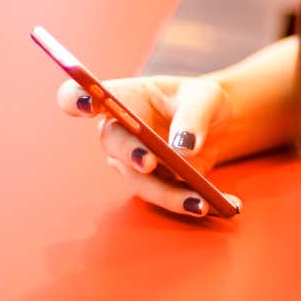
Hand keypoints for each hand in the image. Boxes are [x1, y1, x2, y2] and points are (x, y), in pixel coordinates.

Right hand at [57, 75, 241, 217]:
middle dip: (131, 154)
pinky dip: (194, 203)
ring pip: (139, 181)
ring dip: (170, 194)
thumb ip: (194, 116)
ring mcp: (130, 161)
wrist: (216, 126)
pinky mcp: (151, 184)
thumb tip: (183, 147)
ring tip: (202, 203)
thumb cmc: (200, 102)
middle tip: (150, 162)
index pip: (80, 94)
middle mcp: (118, 131)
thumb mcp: (206, 97)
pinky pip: (166, 197)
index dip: (75, 99)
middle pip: (113, 143)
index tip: (87, 104)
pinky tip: (224, 205)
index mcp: (122, 97)